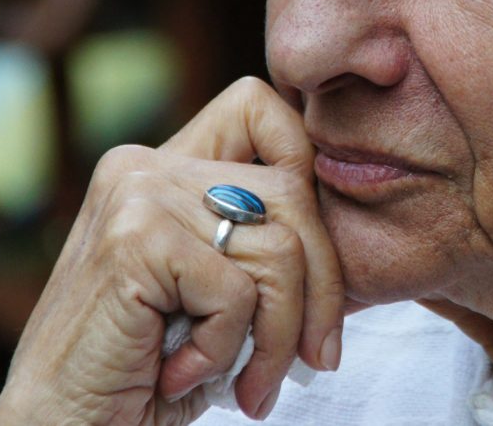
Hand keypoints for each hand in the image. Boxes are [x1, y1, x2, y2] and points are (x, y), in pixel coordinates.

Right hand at [0, 78, 343, 424]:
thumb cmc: (146, 371)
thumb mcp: (218, 294)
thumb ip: (263, 246)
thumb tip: (358, 229)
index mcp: (163, 165)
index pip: (261, 109)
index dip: (307, 167)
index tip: (315, 265)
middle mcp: (146, 164)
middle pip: (293, 190)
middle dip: (323, 288)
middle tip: (313, 360)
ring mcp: (138, 194)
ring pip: (281, 249)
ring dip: (279, 337)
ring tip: (247, 383)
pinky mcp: (134, 239)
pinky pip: (239, 292)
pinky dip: (226, 351)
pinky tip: (179, 374)